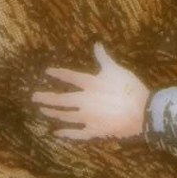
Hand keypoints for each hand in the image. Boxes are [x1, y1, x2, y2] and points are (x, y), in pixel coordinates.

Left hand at [33, 43, 150, 140]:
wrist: (142, 113)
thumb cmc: (130, 88)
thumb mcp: (117, 70)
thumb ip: (104, 59)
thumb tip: (96, 44)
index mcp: (90, 84)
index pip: (70, 77)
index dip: (58, 74)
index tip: (46, 72)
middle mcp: (84, 101)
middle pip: (61, 99)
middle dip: (46, 97)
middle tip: (34, 97)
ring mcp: (87, 118)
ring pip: (65, 116)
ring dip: (52, 113)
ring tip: (43, 110)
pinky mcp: (93, 131)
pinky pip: (76, 134)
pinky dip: (66, 133)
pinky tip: (57, 133)